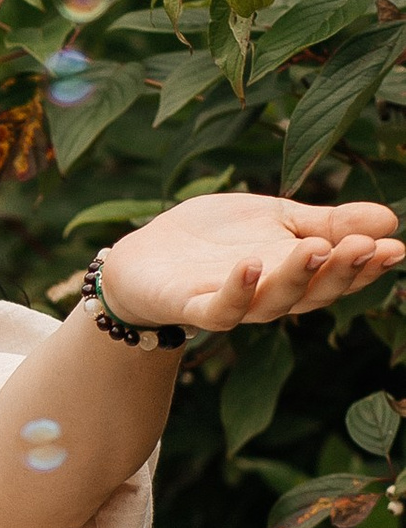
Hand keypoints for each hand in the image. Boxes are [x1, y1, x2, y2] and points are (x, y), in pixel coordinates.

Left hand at [98, 191, 401, 337]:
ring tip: (316, 248)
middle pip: (313, 293)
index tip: (394, 246)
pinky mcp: (191, 307)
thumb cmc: (217, 237)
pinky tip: (251, 265)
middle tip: (363, 246)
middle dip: (341, 270)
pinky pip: (219, 310)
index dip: (367, 265)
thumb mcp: (277, 218)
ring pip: (273, 302)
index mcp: (295, 273)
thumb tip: (390, 219)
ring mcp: (231, 303)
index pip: (339, 275)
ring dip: (297, 277)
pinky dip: (237, 292)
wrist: (146, 255)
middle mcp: (269, 296)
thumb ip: (328, 222)